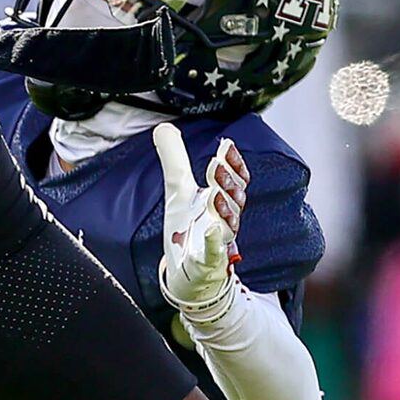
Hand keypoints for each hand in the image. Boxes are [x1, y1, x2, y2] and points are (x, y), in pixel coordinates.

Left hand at [153, 123, 245, 318]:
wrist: (188, 272)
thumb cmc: (189, 228)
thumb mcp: (179, 190)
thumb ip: (174, 159)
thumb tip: (164, 126)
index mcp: (219, 200)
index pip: (235, 180)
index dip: (233, 164)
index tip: (226, 146)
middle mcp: (223, 219)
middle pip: (234, 199)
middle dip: (227, 181)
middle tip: (215, 164)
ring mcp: (217, 242)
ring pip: (227, 224)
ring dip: (223, 207)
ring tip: (213, 194)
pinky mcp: (207, 262)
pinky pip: (213, 253)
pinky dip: (213, 243)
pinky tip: (211, 232)